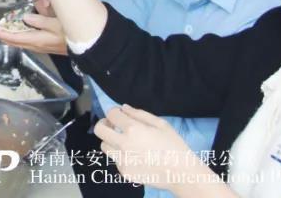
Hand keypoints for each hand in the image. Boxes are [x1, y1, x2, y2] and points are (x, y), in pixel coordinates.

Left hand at [0, 13, 67, 54]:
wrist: (84, 46)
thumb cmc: (71, 34)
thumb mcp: (56, 24)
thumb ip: (40, 21)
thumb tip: (25, 18)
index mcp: (36, 40)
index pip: (12, 36)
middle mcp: (34, 45)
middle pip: (11, 40)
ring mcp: (37, 46)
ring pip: (16, 42)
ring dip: (5, 34)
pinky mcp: (41, 45)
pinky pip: (22, 41)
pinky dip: (13, 36)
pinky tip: (12, 31)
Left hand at [95, 105, 221, 192]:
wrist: (181, 173)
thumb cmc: (174, 145)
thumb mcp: (161, 124)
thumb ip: (139, 114)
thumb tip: (123, 108)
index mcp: (133, 129)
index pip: (111, 114)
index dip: (114, 111)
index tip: (118, 114)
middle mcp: (123, 144)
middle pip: (99, 130)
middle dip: (104, 124)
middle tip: (113, 125)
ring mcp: (122, 160)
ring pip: (104, 146)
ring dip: (111, 140)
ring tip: (124, 141)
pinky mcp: (124, 172)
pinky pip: (115, 160)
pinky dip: (121, 155)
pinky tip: (135, 156)